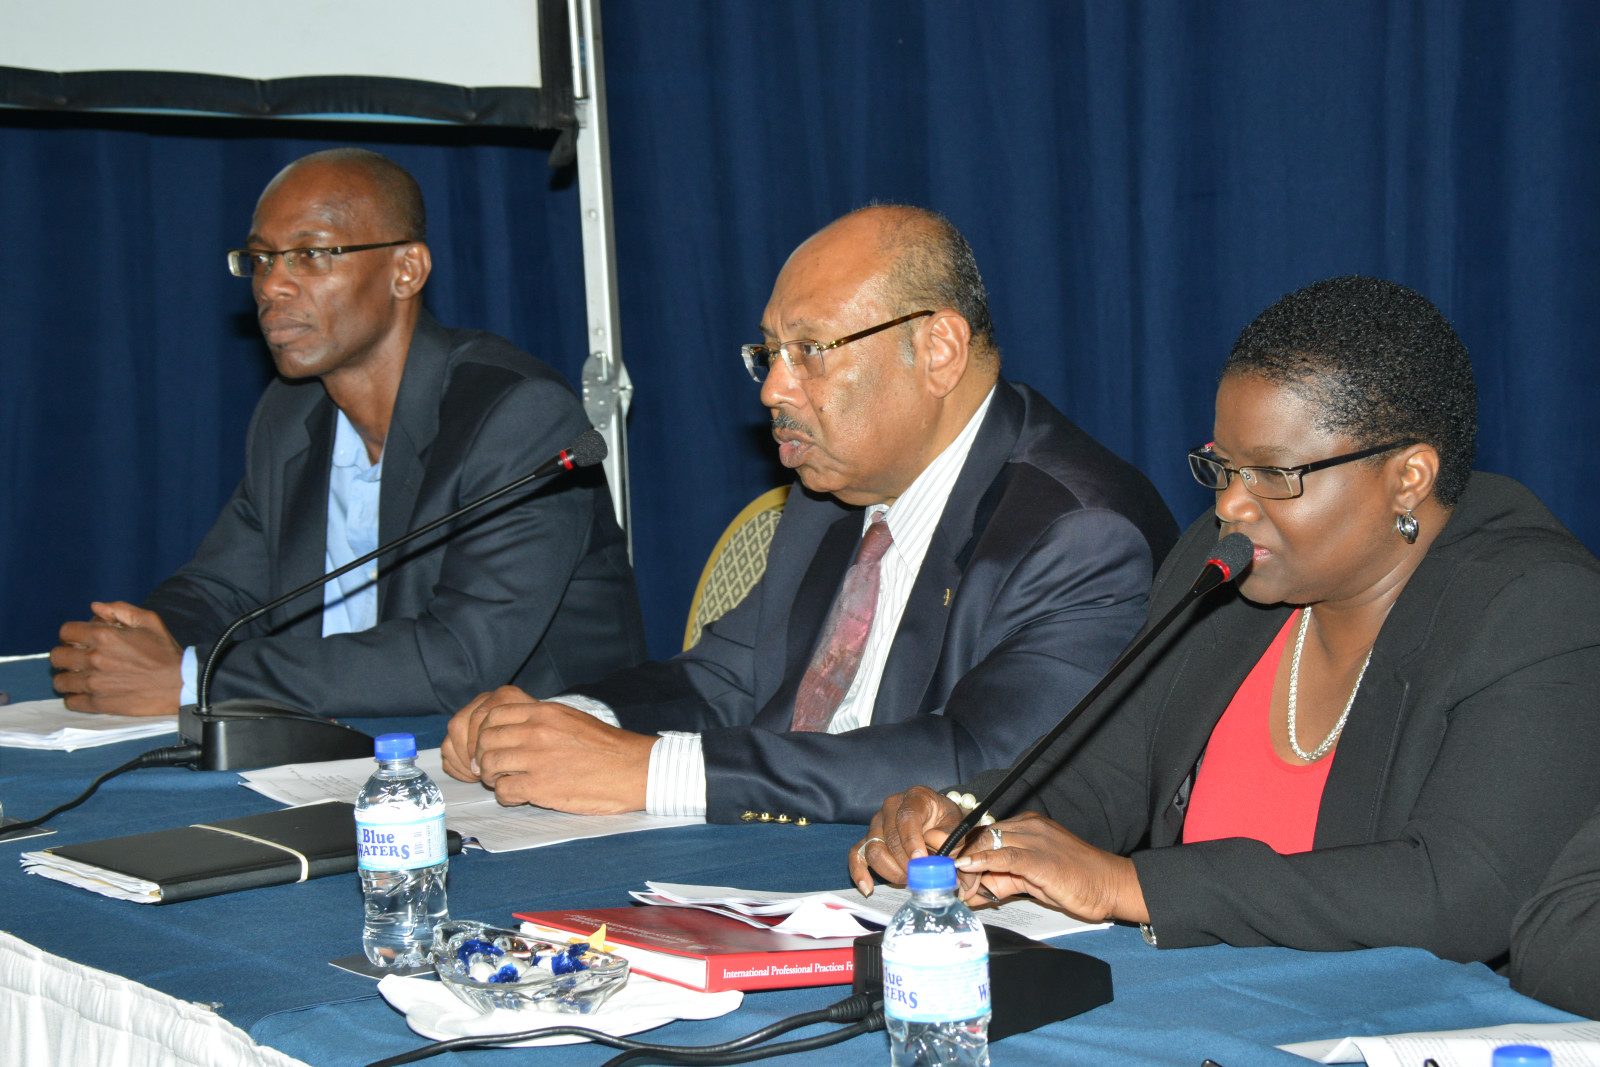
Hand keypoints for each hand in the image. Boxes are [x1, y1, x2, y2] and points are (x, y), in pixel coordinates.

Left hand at [50, 602, 182, 716]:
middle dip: (66, 655)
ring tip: (82, 677)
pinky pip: (70, 701)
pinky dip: (75, 697)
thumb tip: (95, 607)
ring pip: (60, 681)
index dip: (72, 634)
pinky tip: (88, 692)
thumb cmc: (165, 652)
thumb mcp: (149, 621)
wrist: (180, 684)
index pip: (65, 632)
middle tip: (80, 659)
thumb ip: (120, 610)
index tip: (81, 640)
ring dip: (69, 677)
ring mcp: (93, 683)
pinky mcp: (98, 703)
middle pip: (57, 656)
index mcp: (104, 636)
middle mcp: (93, 659)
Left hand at [443, 688, 654, 813]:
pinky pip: (503, 791)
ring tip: (506, 782)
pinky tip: (520, 796)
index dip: (485, 732)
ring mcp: (536, 759)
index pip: (493, 715)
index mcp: (543, 712)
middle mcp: (536, 732)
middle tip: (494, 768)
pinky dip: (505, 796)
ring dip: (492, 777)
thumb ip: (539, 719)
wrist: (631, 769)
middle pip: (486, 740)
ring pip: (489, 765)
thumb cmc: (605, 746)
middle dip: (484, 756)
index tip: (492, 745)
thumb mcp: (570, 718)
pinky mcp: (540, 787)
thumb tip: (511, 727)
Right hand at [849, 786, 963, 894]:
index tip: (920, 860)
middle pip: (889, 838)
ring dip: (891, 871)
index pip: (907, 817)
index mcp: (915, 797)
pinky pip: (857, 854)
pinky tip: (868, 888)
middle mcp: (890, 807)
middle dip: (905, 863)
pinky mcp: (867, 839)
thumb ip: (949, 834)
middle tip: (921, 878)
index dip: (912, 840)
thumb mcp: (956, 824)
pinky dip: (859, 872)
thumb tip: (935, 842)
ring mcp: (876, 823)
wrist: (936, 820)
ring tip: (908, 880)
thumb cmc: (946, 822)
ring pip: (873, 850)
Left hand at [952, 811, 1147, 922]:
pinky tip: (966, 867)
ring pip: (989, 842)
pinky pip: (1005, 855)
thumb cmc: (1075, 883)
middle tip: (946, 880)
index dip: (964, 852)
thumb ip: (1003, 881)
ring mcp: (1035, 838)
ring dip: (966, 863)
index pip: (985, 833)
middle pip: (982, 836)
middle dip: (960, 857)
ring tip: (951, 880)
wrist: (1109, 886)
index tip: (947, 869)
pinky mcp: (1041, 856)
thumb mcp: (1032, 880)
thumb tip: (973, 893)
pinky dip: (982, 861)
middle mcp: (1029, 826)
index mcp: (1027, 826)